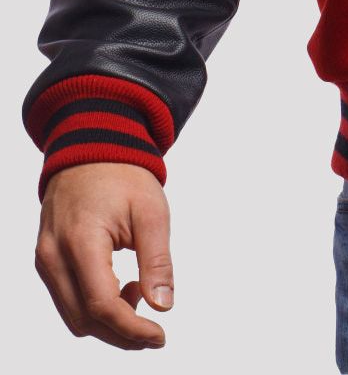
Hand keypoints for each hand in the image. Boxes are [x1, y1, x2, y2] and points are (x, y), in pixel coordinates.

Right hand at [34, 162, 173, 348]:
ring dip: (108, 320)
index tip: (159, 337)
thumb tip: (164, 306)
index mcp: (80, 242)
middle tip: (155, 330)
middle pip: (84, 320)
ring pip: (73, 316)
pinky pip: (67, 298)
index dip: (131, 329)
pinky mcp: (47, 260)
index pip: (101, 305)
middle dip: (121, 333)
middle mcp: (53, 257)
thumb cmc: (124, 176)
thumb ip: (157, 261)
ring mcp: (45, 260)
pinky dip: (94, 305)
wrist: (92, 148)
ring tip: (140, 292)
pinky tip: (122, 286)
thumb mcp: (152, 213)